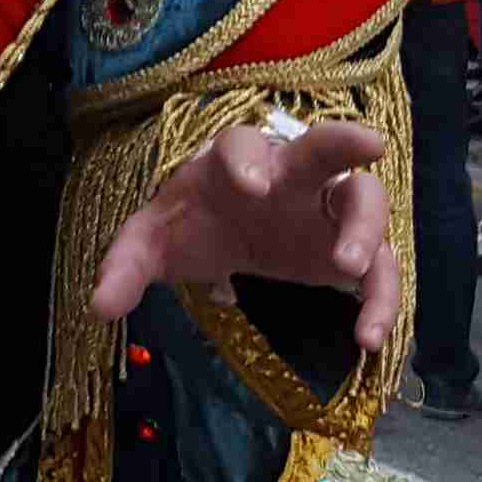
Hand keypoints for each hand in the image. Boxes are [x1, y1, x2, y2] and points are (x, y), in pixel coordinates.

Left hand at [91, 114, 401, 361]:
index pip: (240, 143)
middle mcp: (290, 174)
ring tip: (351, 271)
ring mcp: (326, 209)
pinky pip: (379, 269)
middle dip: (344, 142)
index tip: (252, 185)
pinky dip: (382, 298)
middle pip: (323, 147)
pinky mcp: (349, 250)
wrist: (225, 234)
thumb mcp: (152, 242)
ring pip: (365, 201)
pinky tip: (369, 339)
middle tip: (369, 147)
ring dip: (366, 229)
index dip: (246, 159)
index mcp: (236, 162)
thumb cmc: (193, 223)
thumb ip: (126, 266)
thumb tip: (100, 306)